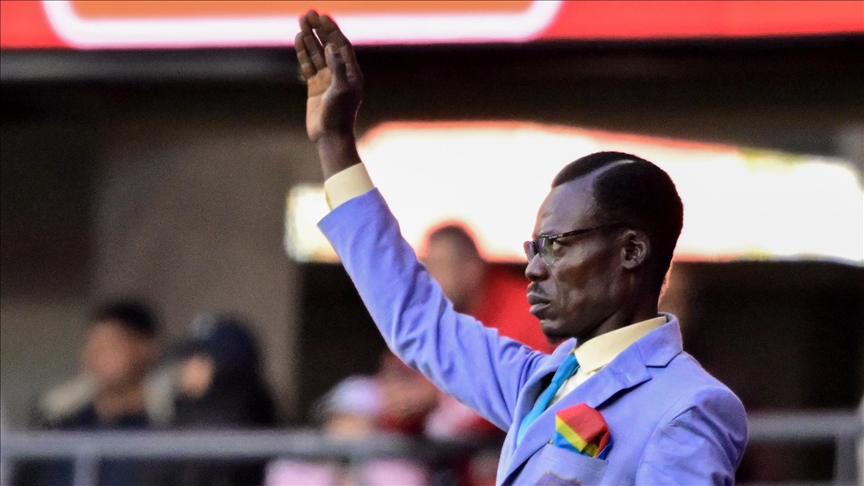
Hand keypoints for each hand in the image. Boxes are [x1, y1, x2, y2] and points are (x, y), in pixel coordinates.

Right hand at [295, 10, 363, 143]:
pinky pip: (308, 65)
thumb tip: (332, 46)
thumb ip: (337, 67)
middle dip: (319, 30)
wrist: (330, 137)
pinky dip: (303, 53)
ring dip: (310, 38)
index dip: (332, 30)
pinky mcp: (315, 87)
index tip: (322, 17)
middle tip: (308, 14)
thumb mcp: (341, 90)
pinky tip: (298, 39)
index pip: (341, 45)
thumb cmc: (340, 116)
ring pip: (317, 54)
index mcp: (352, 73)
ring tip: (301, 22)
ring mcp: (327, 80)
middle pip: (328, 45)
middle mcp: (340, 74)